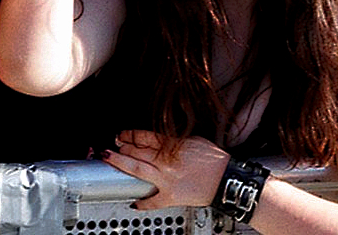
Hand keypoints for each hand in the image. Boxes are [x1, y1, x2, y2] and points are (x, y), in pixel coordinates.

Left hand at [103, 130, 228, 209]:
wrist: (227, 179)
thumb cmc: (214, 159)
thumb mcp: (192, 140)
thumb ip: (171, 139)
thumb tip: (156, 137)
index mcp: (171, 145)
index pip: (142, 136)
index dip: (128, 134)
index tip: (121, 135)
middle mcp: (165, 161)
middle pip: (135, 151)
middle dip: (121, 147)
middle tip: (112, 146)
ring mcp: (165, 179)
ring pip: (136, 169)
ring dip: (120, 163)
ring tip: (110, 159)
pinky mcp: (171, 196)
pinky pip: (152, 201)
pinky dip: (142, 203)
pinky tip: (133, 202)